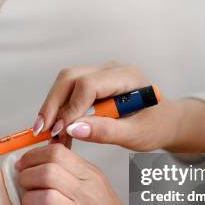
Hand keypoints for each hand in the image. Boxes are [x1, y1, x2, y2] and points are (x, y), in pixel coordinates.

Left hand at [13, 143, 154, 204]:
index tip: (22, 165)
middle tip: (21, 186)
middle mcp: (87, 194)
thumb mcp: (95, 184)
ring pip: (45, 199)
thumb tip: (41, 154)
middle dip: (26, 178)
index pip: (57, 153)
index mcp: (90, 176)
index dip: (32, 157)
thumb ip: (71, 169)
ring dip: (27, 201)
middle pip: (48, 172)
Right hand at [32, 62, 169, 150]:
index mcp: (127, 77)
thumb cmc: (155, 126)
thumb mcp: (136, 135)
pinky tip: (58, 132)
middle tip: (42, 131)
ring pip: (64, 83)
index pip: (88, 85)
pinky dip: (59, 111)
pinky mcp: (91, 84)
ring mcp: (99, 74)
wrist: (162, 121)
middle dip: (52, 105)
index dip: (71, 108)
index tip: (61, 131)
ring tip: (49, 135)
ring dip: (52, 108)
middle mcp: (110, 69)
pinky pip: (68, 92)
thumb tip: (73, 129)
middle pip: (70, 78)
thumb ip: (106, 132)